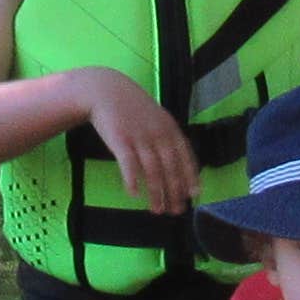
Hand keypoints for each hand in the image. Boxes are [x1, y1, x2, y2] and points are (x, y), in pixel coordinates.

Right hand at [78, 68, 198, 215]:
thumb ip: (167, 137)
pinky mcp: (120, 140)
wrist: (105, 90)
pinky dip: (132, 179)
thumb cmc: (132, 108)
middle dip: (175, 191)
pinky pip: (128, 163)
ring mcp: (139, 137)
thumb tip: (177, 163)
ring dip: (156, 193)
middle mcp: (157, 133)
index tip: (193, 194)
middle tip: (176, 210)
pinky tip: (133, 194)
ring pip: (152, 170)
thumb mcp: (156, 117)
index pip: (185, 156)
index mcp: (169, 128)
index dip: (190, 176)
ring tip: (156, 209)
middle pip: (170, 167)